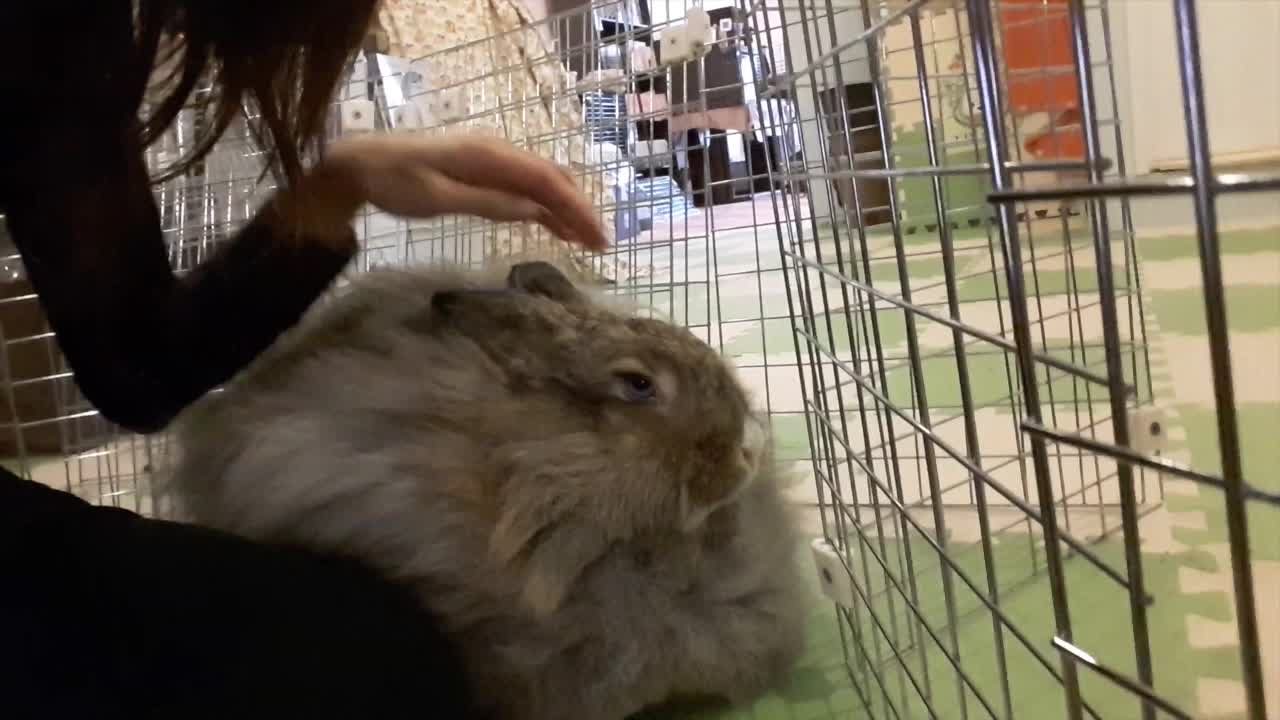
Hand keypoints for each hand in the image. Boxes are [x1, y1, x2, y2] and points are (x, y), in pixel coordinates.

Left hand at [323, 135, 606, 250]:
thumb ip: (489, 203)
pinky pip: (521, 187)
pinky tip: (554, 226)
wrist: (359, 165)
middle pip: (552, 179)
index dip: (577, 209)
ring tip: (585, 241)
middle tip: (600, 245)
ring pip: (540, 183)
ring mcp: (490, 161)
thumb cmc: (394, 182)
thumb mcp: (440, 198)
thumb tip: (534, 211)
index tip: (597, 238)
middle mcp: (497, 152)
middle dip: (579, 210)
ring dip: (564, 209)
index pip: (547, 181)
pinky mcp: (481, 171)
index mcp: (490, 156)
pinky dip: (542, 207)